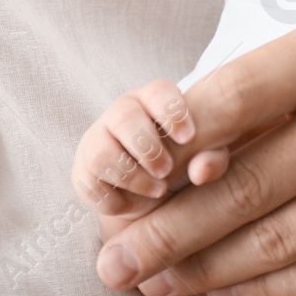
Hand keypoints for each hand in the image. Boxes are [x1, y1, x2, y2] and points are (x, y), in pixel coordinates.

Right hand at [72, 78, 222, 217]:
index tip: (188, 138)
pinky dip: (113, 200)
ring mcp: (97, 140)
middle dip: (148, 148)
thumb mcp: (205, 157)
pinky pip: (88, 185)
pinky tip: (133, 203)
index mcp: (153, 98)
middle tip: (168, 171)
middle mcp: (122, 113)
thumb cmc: (185, 159)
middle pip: (124, 118)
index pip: (158, 92)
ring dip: (131, 175)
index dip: (172, 113)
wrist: (154, 188)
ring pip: (101, 153)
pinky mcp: (83, 171)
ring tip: (157, 189)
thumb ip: (212, 158)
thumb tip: (201, 172)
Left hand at [92, 10, 295, 295]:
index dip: (172, 143)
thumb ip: (279, 95)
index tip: (127, 179)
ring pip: (278, 238)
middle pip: (248, 181)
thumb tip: (183, 156)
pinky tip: (224, 292)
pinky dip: (263, 290)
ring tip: (154, 279)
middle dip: (168, 228)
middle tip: (113, 256)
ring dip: (203, 268)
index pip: (240, 92)